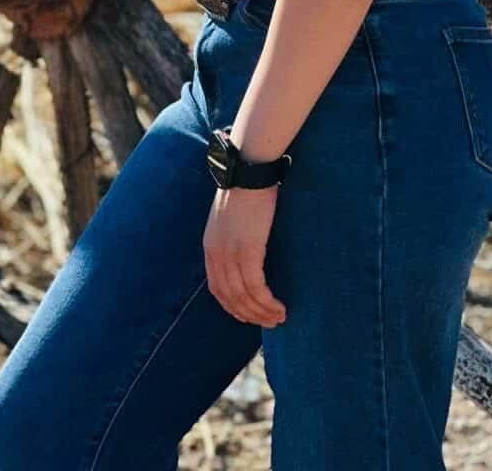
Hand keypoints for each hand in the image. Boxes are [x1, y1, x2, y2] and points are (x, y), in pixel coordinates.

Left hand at [203, 183, 286, 325]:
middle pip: (230, 298)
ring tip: (279, 318)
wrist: (249, 168)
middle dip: (250, 315)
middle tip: (269, 323)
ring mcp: (230, 253)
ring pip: (244, 297)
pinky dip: (267, 302)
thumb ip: (234, 235)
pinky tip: (280, 307)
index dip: (233, 307)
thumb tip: (249, 247)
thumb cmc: (247, 187)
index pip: (218, 289)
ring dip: (262, 313)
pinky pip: (256, 287)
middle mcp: (216, 254)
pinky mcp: (248, 250)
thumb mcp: (231, 216)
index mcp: (210, 246)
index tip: (250, 315)